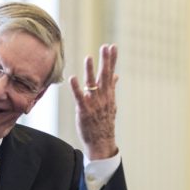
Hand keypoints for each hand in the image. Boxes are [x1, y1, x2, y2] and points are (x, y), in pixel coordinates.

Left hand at [69, 44, 118, 160]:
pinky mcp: (84, 111)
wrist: (101, 142)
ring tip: (88, 58)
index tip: (112, 46)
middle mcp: (103, 98)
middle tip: (105, 47)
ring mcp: (94, 104)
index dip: (111, 60)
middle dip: (105, 61)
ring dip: (90, 71)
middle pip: (105, 76)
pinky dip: (76, 88)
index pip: (110, 74)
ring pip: (92, 85)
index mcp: (108, 95)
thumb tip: (116, 75)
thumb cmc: (104, 122)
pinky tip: (73, 78)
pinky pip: (80, 98)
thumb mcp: (111, 104)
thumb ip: (111, 87)